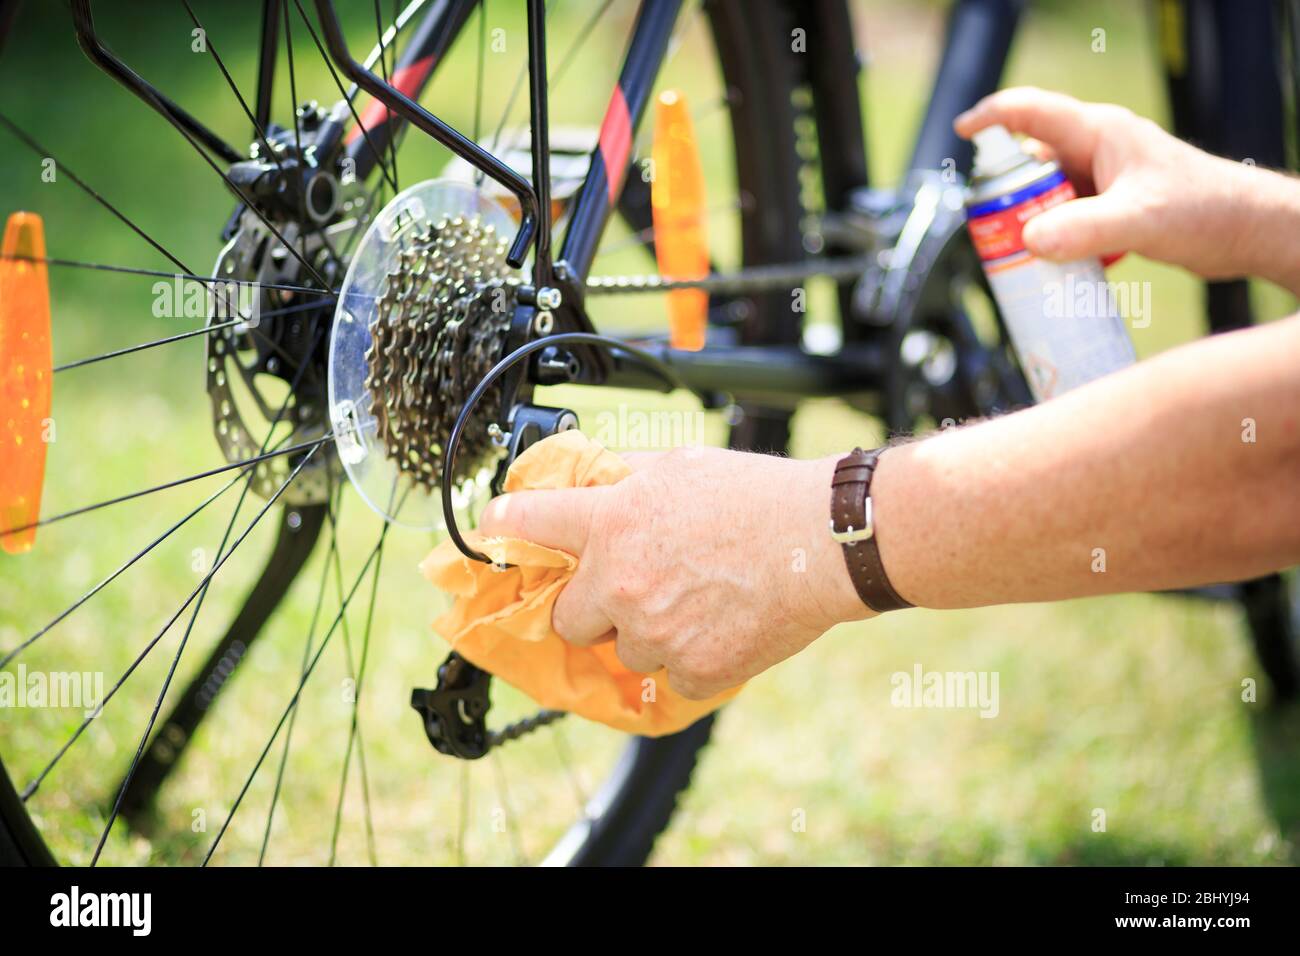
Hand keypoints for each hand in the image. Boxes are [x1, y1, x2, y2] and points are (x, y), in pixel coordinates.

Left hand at [478, 445, 869, 699]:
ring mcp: (655, 633)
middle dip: (592, 606)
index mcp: (610, 523)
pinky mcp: (693, 671)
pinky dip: (690, 659)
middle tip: (629, 588)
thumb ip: (625, 478)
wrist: (823, 542)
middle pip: (566, 618)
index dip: (504, 524)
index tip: (494, 527)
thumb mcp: (680, 466)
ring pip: (624, 649)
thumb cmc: (757, 495)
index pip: (528, 523)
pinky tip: (720, 626)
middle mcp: (620, 583)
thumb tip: (593, 480)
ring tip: (695, 602)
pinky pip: (671, 676)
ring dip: (647, 633)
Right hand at [954, 86, 1277, 281]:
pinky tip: (1054, 268)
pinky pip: (1065, 220)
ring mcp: (1103, 181)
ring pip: (1045, 197)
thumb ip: (1084, 230)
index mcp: (1100, 134)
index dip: (991, 117)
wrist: (1247, 231)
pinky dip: (1052, 242)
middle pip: (1030, 165)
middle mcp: (1097, 151)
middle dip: (1004, 197)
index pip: (1032, 112)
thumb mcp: (1140, 220)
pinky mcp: (1110, 209)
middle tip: (993, 231)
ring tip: (1020, 257)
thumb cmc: (1206, 210)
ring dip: (1028, 224)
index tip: (961, 134)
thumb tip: (1029, 241)